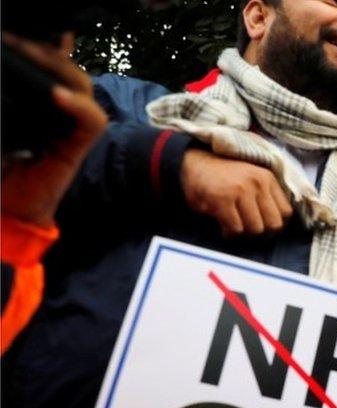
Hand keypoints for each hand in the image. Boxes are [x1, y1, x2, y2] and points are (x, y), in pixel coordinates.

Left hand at [1, 32, 107, 227]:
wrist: (5, 210)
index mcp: (31, 102)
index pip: (46, 66)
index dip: (41, 45)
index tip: (13, 34)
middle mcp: (55, 112)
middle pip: (67, 68)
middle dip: (47, 48)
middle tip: (15, 40)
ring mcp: (70, 129)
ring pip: (82, 86)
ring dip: (61, 67)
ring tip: (33, 55)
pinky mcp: (78, 148)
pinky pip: (93, 121)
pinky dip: (79, 105)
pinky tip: (57, 95)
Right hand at [180, 149, 292, 236]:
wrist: (192, 163)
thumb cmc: (223, 176)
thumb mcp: (251, 178)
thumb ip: (267, 196)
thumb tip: (278, 226)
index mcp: (267, 178)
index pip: (286, 213)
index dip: (275, 225)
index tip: (263, 226)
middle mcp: (257, 183)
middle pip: (273, 225)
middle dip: (262, 234)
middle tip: (248, 231)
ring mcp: (240, 191)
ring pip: (255, 229)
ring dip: (244, 234)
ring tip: (235, 227)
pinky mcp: (222, 200)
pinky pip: (235, 229)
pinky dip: (229, 234)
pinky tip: (224, 227)